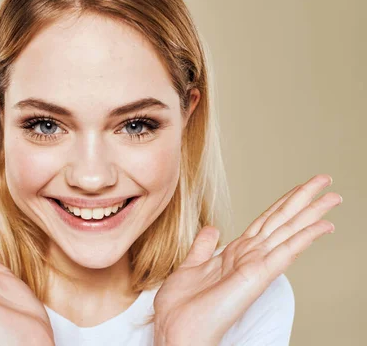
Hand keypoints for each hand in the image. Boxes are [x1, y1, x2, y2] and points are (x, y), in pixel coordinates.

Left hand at [153, 174, 340, 345]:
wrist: (175, 330)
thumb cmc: (182, 306)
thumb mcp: (190, 266)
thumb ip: (204, 247)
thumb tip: (213, 229)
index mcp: (235, 253)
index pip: (265, 222)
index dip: (283, 203)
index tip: (300, 187)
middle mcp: (249, 257)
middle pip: (282, 221)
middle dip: (303, 199)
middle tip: (325, 179)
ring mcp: (255, 267)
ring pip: (288, 232)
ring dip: (311, 213)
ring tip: (333, 196)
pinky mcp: (257, 277)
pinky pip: (285, 252)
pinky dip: (304, 237)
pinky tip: (321, 225)